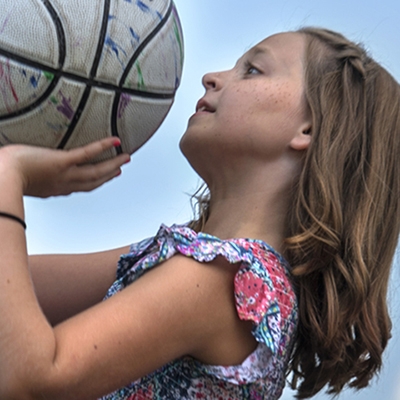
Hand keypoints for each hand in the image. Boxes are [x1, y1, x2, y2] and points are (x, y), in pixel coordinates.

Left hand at [0, 138, 129, 197]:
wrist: (1, 179)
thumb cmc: (2, 177)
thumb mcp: (16, 176)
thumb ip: (23, 172)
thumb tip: (17, 162)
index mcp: (53, 188)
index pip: (78, 186)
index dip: (93, 183)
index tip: (102, 178)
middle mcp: (63, 184)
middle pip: (93, 182)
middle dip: (108, 176)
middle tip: (120, 169)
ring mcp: (65, 174)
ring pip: (96, 172)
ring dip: (113, 165)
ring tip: (125, 158)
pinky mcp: (62, 162)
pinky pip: (88, 154)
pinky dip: (103, 148)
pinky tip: (114, 141)